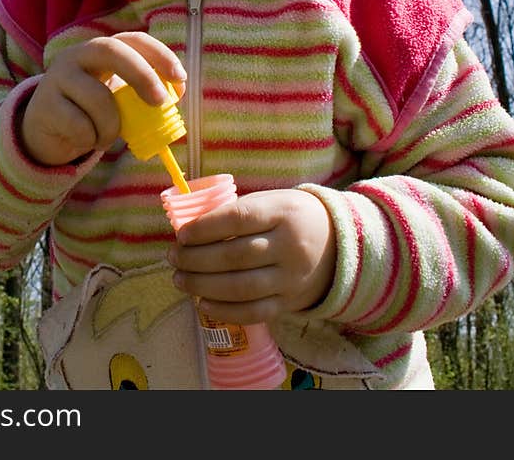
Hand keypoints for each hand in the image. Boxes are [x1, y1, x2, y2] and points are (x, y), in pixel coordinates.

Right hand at [19, 31, 185, 165]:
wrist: (44, 130)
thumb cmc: (90, 111)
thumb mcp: (118, 99)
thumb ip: (143, 93)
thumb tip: (177, 94)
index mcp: (102, 50)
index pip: (133, 40)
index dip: (159, 54)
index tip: (180, 78)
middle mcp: (78, 54)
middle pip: (111, 50)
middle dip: (142, 74)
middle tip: (159, 102)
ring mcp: (58, 77)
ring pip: (99, 98)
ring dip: (112, 126)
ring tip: (107, 138)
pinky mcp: (45, 104)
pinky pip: (80, 125)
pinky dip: (91, 139)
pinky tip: (86, 139)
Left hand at [167, 188, 335, 323]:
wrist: (340, 244)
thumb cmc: (293, 217)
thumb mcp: (274, 202)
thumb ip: (239, 212)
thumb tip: (193, 229)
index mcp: (283, 212)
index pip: (238, 218)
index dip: (206, 227)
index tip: (182, 234)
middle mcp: (290, 246)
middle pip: (235, 256)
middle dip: (196, 258)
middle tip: (173, 257)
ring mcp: (291, 278)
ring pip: (241, 287)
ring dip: (203, 285)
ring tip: (180, 279)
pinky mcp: (290, 302)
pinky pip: (254, 311)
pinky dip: (224, 311)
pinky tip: (202, 303)